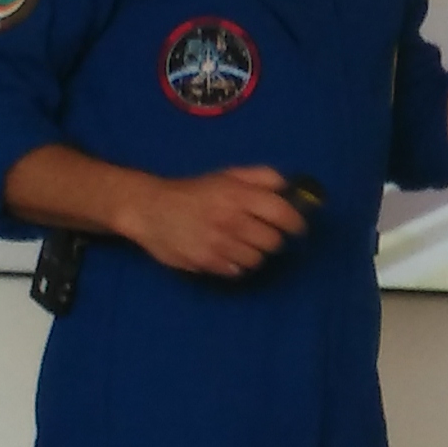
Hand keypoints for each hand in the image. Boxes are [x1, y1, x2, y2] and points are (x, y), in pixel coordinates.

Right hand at [114, 164, 317, 277]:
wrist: (150, 209)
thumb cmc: (194, 191)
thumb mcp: (227, 175)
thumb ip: (261, 176)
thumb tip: (289, 186)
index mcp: (238, 195)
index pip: (281, 213)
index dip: (296, 222)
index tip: (297, 227)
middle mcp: (231, 220)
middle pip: (273, 242)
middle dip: (272, 239)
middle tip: (262, 234)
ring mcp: (218, 244)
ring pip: (257, 260)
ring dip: (254, 254)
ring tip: (242, 244)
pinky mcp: (206, 262)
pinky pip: (237, 271)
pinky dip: (236, 264)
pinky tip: (225, 252)